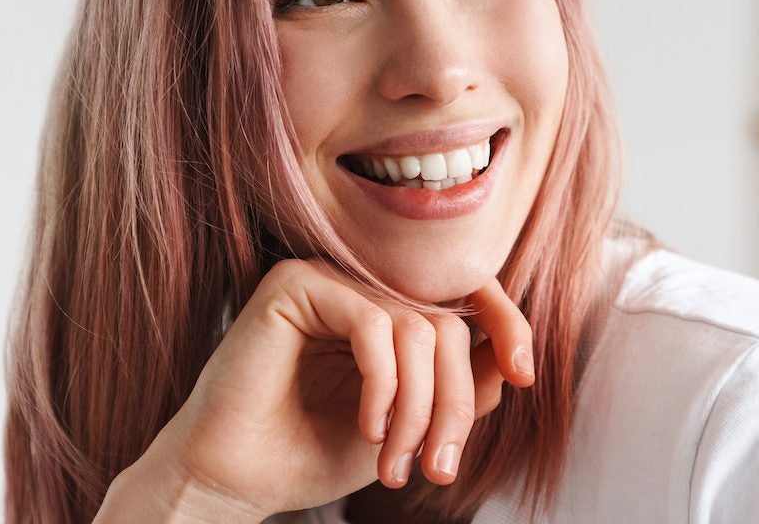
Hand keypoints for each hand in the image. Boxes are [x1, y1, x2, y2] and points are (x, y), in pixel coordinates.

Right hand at [129, 258, 534, 517]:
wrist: (234, 479)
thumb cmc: (312, 451)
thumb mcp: (406, 426)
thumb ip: (455, 390)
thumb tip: (510, 363)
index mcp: (388, 311)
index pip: (465, 298)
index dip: (506, 326)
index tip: (524, 374)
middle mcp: (361, 286)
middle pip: (448, 325)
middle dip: (453, 405)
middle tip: (437, 468)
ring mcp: (328, 279)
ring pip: (417, 328)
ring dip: (417, 409)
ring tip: (394, 464)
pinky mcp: (295, 284)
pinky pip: (372, 323)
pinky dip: (382, 385)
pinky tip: (367, 429)